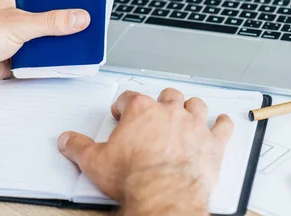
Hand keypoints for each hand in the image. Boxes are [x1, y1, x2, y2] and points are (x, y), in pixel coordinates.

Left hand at [0, 0, 89, 95]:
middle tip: (81, 20)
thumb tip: (77, 17)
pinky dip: (49, 57)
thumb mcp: (19, 24)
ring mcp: (15, 35)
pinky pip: (40, 55)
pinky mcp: (16, 55)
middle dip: (61, 21)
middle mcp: (13, 14)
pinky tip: (60, 57)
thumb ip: (51, 21)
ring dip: (55, 41)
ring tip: (75, 39)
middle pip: (46, 15)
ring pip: (44, 36)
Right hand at [58, 88, 233, 214]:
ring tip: (187, 112)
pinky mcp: (212, 143)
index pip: (129, 98)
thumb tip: (68, 140)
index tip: (121, 111)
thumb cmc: (134, 177)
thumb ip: (78, 147)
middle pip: (167, 96)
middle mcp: (169, 112)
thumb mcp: (95, 162)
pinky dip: (223, 124)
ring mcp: (193, 125)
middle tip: (156, 111)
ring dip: (191, 107)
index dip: (123, 104)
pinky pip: (222, 126)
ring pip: (195, 105)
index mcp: (141, 111)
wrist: (164, 194)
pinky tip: (222, 122)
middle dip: (161, 102)